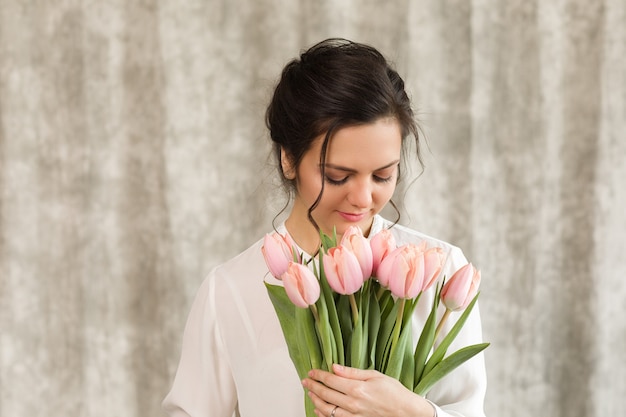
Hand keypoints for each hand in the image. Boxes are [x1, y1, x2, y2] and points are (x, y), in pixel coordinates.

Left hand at [301, 364, 434, 416]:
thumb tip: (335, 367)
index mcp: (357, 388)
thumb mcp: (374, 375)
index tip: (311, 372)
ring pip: (327, 410)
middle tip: (305, 381)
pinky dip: (324, 415)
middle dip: (313, 387)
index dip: (319, 375)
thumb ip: (352, 372)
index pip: (331, 380)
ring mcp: (354, 415)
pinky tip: (319, 410)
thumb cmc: (394, 392)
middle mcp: (353, 403)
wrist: (406, 412)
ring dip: (316, 401)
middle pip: (326, 394)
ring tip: (310, 394)